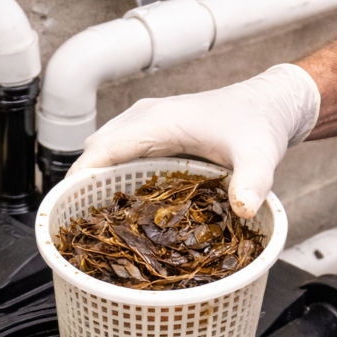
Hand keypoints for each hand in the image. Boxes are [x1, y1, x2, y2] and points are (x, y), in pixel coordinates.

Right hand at [69, 65, 320, 219]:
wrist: (269, 105)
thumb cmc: (260, 125)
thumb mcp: (260, 156)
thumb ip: (253, 182)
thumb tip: (245, 209)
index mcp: (157, 122)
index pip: (102, 150)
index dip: (80, 180)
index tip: (66, 211)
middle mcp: (143, 120)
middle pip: (95, 153)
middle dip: (83, 188)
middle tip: (84, 230)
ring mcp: (144, 126)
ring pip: (103, 154)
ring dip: (96, 183)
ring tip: (97, 224)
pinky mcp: (151, 136)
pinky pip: (117, 156)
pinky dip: (111, 178)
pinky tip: (120, 209)